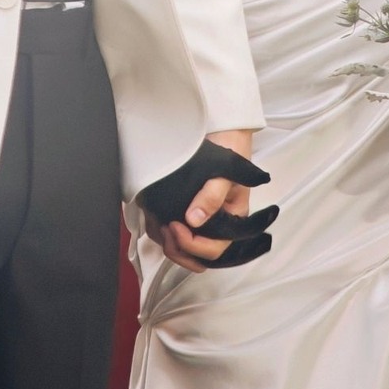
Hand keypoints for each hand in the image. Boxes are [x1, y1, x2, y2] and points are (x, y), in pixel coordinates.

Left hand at [140, 131, 274, 273]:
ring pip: (185, 250)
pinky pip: (174, 234)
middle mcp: (218, 226)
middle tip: (165, 229)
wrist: (224, 130)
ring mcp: (202, 221)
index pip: (213, 249)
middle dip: (179, 250)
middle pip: (198, 257)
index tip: (176, 226)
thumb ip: (212, 196)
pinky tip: (156, 219)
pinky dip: (162, 233)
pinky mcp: (186, 213)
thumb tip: (195, 219)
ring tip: (159, 224)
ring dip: (169, 244)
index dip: (193, 245)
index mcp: (232, 221)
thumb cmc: (231, 149)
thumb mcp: (226, 171)